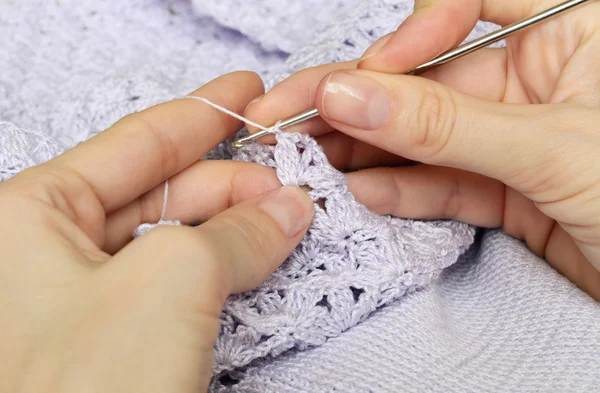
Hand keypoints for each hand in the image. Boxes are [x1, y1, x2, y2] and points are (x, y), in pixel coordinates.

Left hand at [0, 71, 313, 392]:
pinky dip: (225, 264)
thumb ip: (235, 232)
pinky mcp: (117, 340)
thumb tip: (291, 205)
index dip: (201, 112)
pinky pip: (179, 282)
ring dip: (235, 222)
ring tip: (290, 208)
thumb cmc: (84, 389)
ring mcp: (85, 299)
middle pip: (160, 189)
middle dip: (230, 176)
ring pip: (174, 238)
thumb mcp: (169, 282)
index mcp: (31, 214)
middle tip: (291, 170)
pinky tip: (261, 249)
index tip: (248, 90)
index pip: (138, 142)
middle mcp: (50, 251)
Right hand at [246, 0, 599, 298]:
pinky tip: (362, 194)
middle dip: (357, 100)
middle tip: (288, 113)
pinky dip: (402, 192)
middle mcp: (536, 80)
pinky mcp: (506, 192)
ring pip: (424, 137)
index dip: (411, 35)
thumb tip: (350, 94)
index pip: (468, 5)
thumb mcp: (552, 149)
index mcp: (572, 32)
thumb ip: (446, 126)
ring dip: (367, 150)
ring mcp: (515, 138)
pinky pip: (443, 184)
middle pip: (426, 81)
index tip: (366, 75)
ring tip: (309, 159)